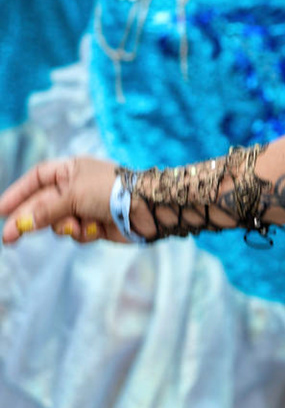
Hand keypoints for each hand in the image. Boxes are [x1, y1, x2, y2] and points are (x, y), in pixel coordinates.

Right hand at [1, 157, 122, 245]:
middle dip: (28, 221)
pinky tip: (94, 230)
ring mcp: (85, 207)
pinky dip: (82, 234)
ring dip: (65, 227)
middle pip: (41, 205)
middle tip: (9, 237)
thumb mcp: (73, 196)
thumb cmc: (111, 192)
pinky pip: (76, 233)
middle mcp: (76, 187)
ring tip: (79, 225)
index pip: (36, 179)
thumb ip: (45, 211)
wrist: (148, 209)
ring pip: (58, 223)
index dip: (18, 193)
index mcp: (71, 170)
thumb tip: (21, 225)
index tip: (1, 210)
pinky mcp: (95, 225)